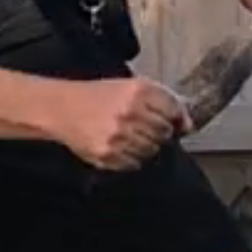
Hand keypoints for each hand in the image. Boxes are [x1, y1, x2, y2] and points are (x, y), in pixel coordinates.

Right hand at [52, 76, 192, 169]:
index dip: (176, 118)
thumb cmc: (99, 97)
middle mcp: (130, 112)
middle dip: (159, 132)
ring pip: (151, 150)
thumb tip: (189, 124)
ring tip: (127, 136)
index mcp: (138, 91)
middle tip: (141, 127)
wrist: (62, 108)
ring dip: (145, 146)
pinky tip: (118, 146)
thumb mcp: (131, 87)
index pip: (174, 111)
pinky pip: (134, 164)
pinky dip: (130, 158)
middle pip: (165, 133)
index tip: (172, 121)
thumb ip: (163, 100)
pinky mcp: (107, 154)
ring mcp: (118, 135)